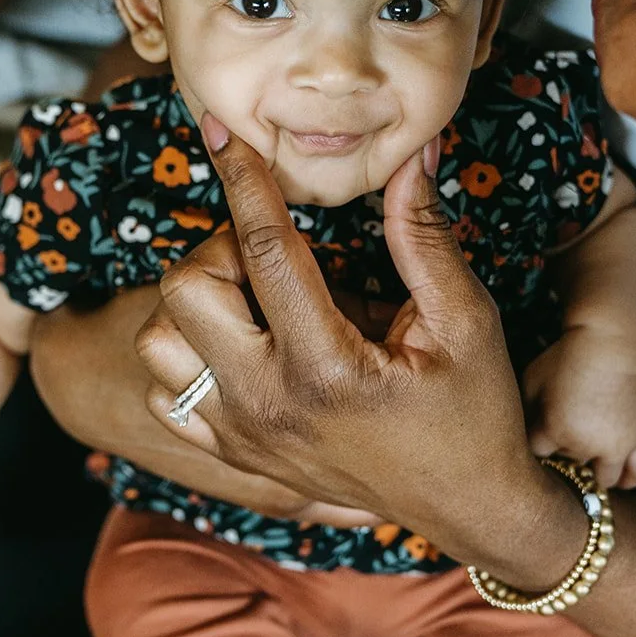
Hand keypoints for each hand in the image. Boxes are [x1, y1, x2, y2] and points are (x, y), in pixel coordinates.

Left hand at [133, 117, 564, 566]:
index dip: (242, 176)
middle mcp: (269, 403)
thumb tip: (411, 156)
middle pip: (186, 289)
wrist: (471, 507)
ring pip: (158, 343)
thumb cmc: (477, 411)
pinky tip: (242, 343)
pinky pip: (167, 394)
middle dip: (222, 248)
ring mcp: (244, 435)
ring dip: (196, 305)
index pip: (265, 246)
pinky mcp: (236, 456)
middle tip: (277, 251)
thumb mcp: (465, 319)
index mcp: (326, 365)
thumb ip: (424, 236)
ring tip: (257, 299)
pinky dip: (187, 358)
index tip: (222, 129)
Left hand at [523, 331, 635, 489]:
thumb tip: (522, 432)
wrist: (611, 344)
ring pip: (601, 479)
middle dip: (562, 456)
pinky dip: (627, 480)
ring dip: (591, 472)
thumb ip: (525, 411)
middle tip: (561, 439)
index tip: (536, 434)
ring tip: (586, 456)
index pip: (538, 455)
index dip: (536, 444)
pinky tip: (618, 479)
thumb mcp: (533, 380)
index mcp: (555, 431)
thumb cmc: (566, 357)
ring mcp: (616, 446)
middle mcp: (585, 446)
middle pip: (568, 468)